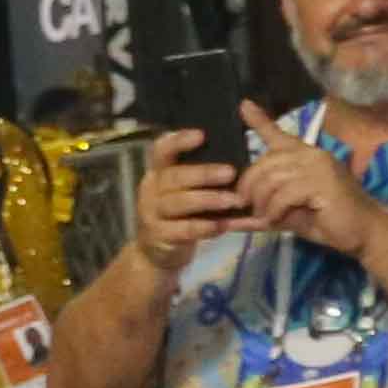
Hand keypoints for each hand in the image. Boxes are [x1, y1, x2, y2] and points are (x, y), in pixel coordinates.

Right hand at [126, 127, 244, 268]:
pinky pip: (183, 230)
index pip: (162, 150)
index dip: (179, 141)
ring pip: (178, 203)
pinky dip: (205, 227)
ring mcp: (151, 214)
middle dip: (203, 174)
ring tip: (233, 201)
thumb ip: (200, 171)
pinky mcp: (159, 236)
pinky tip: (223, 225)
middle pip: (174, 177)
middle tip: (230, 172)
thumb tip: (236, 150)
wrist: (157, 252)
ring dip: (208, 200)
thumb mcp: (183, 190)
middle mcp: (151, 190)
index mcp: (158, 172)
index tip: (201, 135)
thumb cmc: (180, 213)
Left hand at [227, 103, 366, 252]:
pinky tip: (277, 219)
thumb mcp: (287, 212)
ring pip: (272, 178)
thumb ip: (262, 208)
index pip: (279, 134)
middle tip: (249, 208)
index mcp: (304, 156)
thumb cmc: (326, 220)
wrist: (363, 231)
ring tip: (266, 217)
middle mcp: (311, 154)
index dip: (260, 120)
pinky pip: (284, 193)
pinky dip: (274, 209)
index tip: (243, 105)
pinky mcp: (323, 181)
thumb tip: (231, 216)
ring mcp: (319, 165)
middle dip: (249, 188)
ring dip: (262, 202)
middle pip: (264, 162)